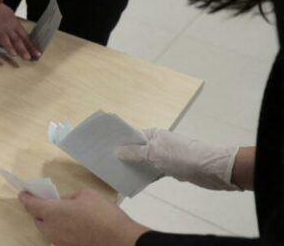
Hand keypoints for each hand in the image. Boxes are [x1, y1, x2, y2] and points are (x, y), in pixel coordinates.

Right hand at [0, 4, 38, 60]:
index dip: (31, 46)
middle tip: (27, 58)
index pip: (25, 36)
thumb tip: (19, 34)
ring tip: (14, 54)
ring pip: (3, 38)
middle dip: (22, 49)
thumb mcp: (9, 13)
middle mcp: (6, 27)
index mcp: (14, 23)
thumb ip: (13, 24)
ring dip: (9, 46)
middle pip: (16, 39)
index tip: (37, 54)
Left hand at [19, 189, 148, 245]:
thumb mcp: (85, 195)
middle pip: (38, 219)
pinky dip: (61, 230)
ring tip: (63, 214)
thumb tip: (63, 203)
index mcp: (51, 212)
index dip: (25, 198)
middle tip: (48, 202)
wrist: (120, 240)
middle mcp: (51, 229)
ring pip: (48, 230)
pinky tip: (73, 225)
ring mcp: (59, 242)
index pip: (30, 205)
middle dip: (40, 211)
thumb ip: (68, 198)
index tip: (23, 194)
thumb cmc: (102, 214)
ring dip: (51, 222)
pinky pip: (59, 237)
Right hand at [116, 128, 240, 190]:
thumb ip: (134, 152)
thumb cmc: (181, 157)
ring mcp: (165, 156)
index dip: (119, 141)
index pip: (132, 135)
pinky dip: (146, 176)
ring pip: (145, 161)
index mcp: (154, 134)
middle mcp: (158, 143)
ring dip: (135, 167)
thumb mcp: (154, 153)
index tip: (104, 147)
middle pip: (137, 149)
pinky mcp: (172, 168)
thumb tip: (117, 150)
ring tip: (118, 172)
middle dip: (124, 155)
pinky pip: (154, 171)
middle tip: (107, 162)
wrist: (211, 169)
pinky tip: (136, 181)